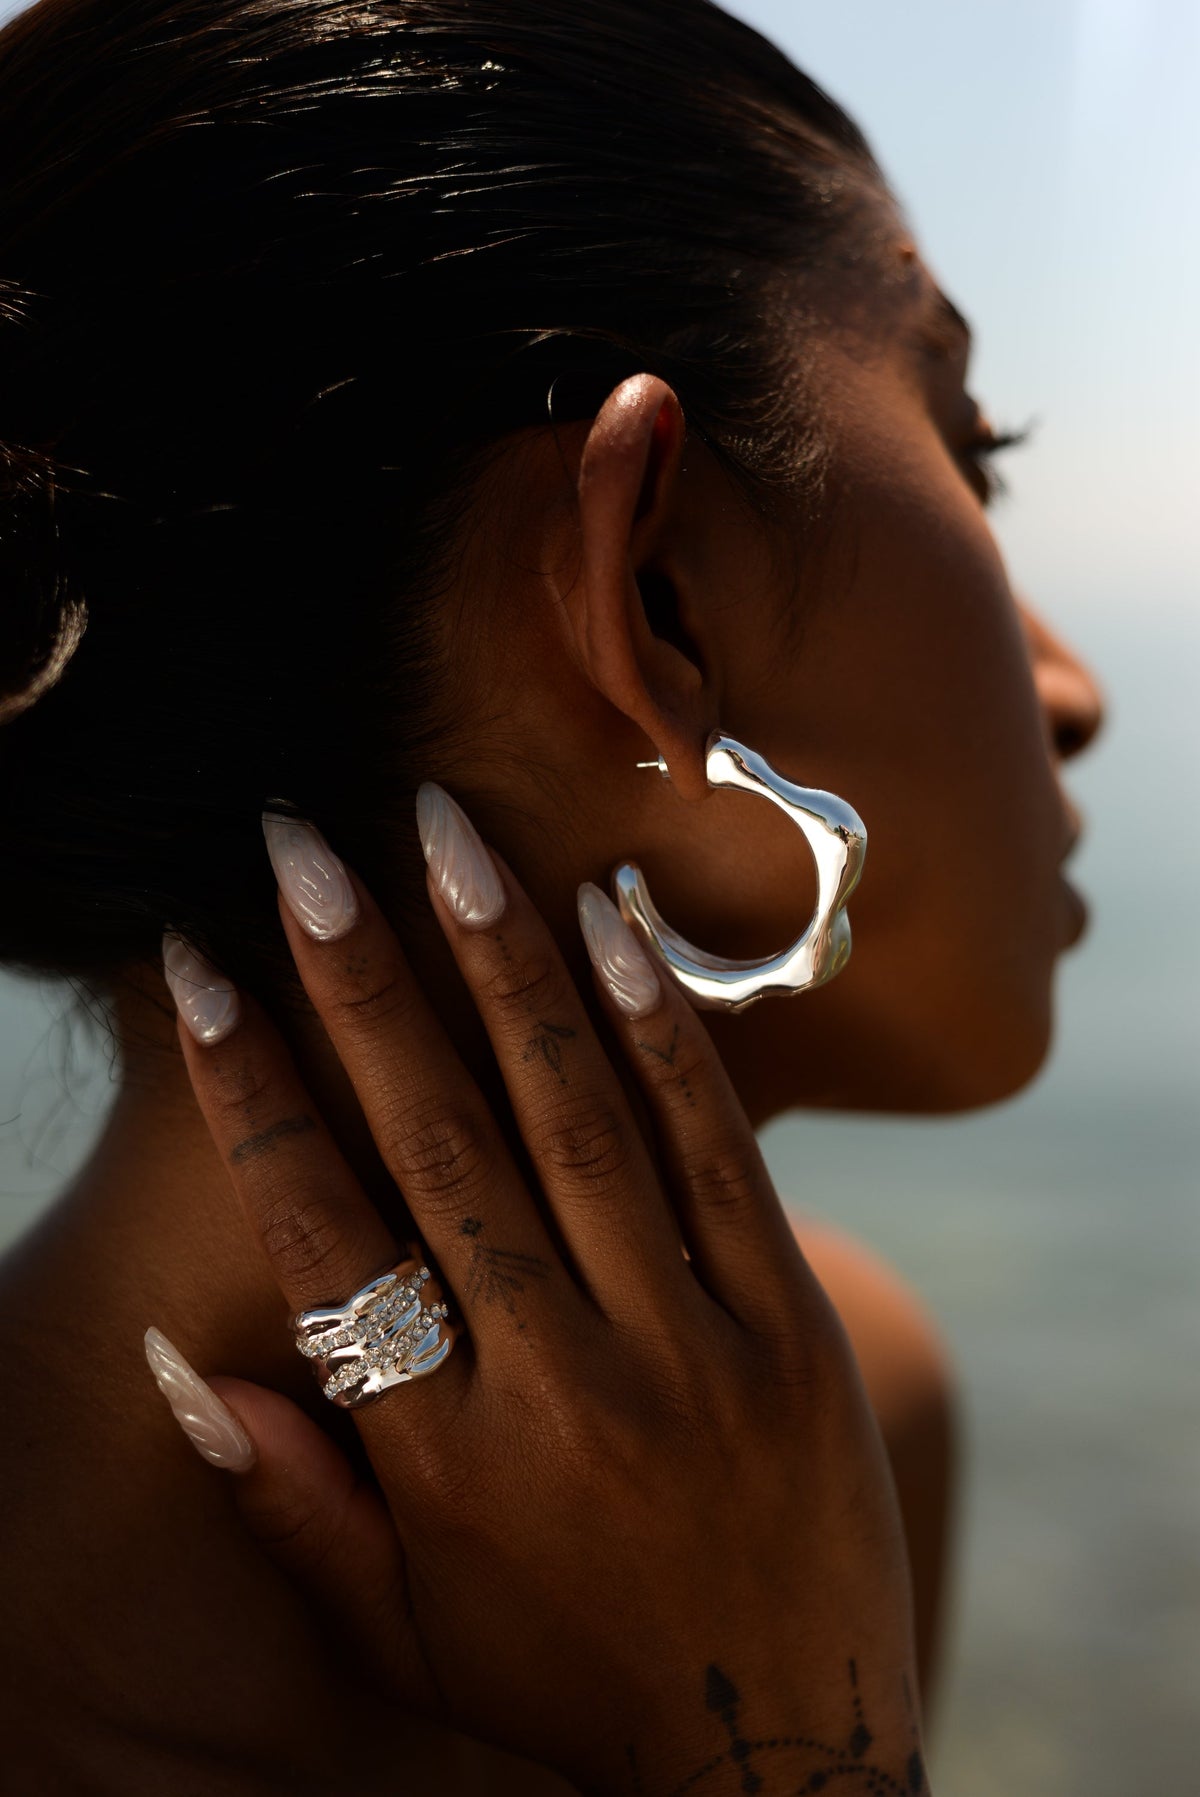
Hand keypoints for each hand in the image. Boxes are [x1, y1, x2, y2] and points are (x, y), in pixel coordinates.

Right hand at [155, 786, 927, 1795]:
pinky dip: (661, 1033)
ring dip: (503, 966)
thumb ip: (287, 1500)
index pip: (320, 1231)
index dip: (252, 1085)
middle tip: (305, 846)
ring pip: (577, 1120)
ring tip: (446, 839)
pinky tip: (609, 926)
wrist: (778, 1755)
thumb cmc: (562, 1678)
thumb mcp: (400, 1628)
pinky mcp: (789, 1325)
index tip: (203, 967)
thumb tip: (180, 1362)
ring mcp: (687, 1345)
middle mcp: (557, 1381)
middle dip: (359, 979)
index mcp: (442, 1455)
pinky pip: (717, 1154)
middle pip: (438, 1141)